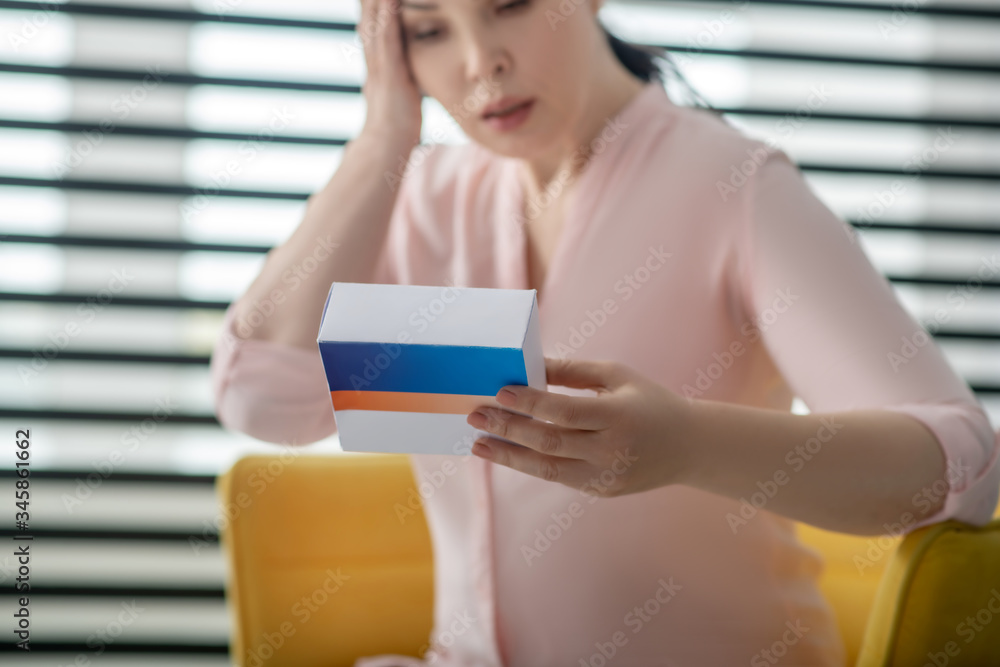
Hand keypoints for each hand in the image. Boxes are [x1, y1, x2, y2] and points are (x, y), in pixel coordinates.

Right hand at [357, 0, 422, 146]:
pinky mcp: (390, 73)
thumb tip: (414, 81)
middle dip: (370, 0)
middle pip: (369, 20)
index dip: (374, 8)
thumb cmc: (398, 127)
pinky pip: (388, 39)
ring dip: (376, 2)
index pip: (374, 29)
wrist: (386, 146)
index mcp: (379, 65)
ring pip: (375, 24)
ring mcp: (380, 66)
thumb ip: (405, 83)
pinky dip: (388, 18)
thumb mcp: (403, 97)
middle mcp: (375, 61)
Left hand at [465, 357, 698, 496]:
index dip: (530, 403)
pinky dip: (530, 464)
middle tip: (475, 414)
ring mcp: (605, 476)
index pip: (565, 412)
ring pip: (547, 468)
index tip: (500, 392)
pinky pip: (559, 476)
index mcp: (619, 417)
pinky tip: (507, 452)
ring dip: (508, 456)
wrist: (688, 447)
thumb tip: (528, 366)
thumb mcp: (617, 377)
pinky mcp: (600, 491)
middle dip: (508, 428)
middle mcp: (611, 451)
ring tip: (479, 443)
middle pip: (549, 442)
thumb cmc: (648, 402)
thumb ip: (572, 371)